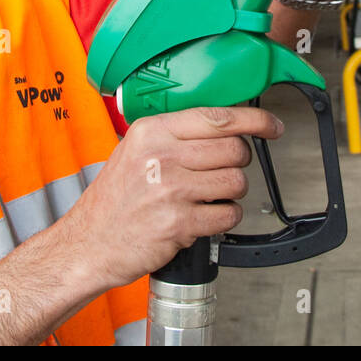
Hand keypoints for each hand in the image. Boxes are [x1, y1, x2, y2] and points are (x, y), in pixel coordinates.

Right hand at [62, 106, 283, 288]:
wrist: (89, 243)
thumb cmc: (114, 200)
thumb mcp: (134, 151)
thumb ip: (174, 136)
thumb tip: (224, 127)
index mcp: (152, 132)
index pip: (218, 117)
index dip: (255, 120)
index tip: (272, 126)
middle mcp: (161, 156)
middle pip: (234, 150)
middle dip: (237, 164)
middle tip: (220, 173)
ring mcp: (171, 190)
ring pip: (236, 183)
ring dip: (230, 194)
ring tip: (206, 199)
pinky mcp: (179, 224)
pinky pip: (228, 216)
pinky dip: (223, 220)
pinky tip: (202, 219)